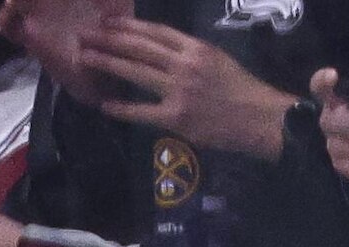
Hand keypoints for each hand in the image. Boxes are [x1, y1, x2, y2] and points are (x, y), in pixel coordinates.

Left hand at [71, 19, 296, 159]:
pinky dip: (122, 109)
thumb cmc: (245, 92)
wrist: (264, 121)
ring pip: (135, 71)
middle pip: (138, 47)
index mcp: (196, 49)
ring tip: (86, 58)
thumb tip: (161, 50)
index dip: (127, 25)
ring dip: (107, 63)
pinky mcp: (177, 117)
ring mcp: (179, 91)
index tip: (106, 22)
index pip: (155, 31)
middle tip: (84, 34)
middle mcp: (184, 65)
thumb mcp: (219, 60)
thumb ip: (191, 53)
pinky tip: (106, 105)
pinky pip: (142, 111)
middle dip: (108, 39)